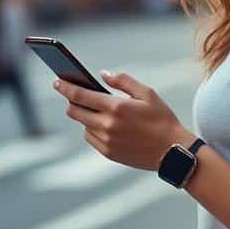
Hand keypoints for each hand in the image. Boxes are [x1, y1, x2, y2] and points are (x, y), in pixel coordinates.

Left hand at [53, 71, 192, 171]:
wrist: (172, 151)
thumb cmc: (162, 119)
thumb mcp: (147, 93)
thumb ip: (123, 81)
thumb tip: (103, 75)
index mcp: (116, 107)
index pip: (81, 95)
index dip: (66, 88)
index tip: (57, 82)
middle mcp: (108, 125)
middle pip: (75, 111)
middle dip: (72, 102)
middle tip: (75, 95)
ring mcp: (107, 141)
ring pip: (83, 125)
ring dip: (85, 116)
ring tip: (98, 110)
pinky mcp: (108, 153)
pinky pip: (91, 138)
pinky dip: (93, 129)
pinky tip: (104, 125)